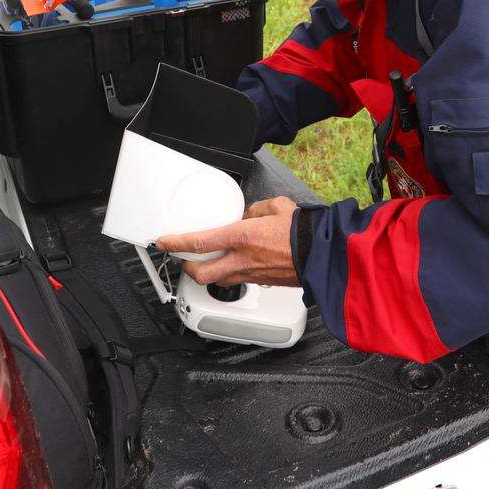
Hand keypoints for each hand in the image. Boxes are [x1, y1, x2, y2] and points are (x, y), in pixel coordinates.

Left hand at [156, 197, 298, 286]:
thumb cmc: (304, 231)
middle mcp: (241, 259)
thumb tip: (249, 215)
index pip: (199, 242)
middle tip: (183, 260)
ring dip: (208, 273)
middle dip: (187, 269)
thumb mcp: (276, 206)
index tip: (164, 242)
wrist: (324, 254)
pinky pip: (238, 281)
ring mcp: (251, 275)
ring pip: (218, 281)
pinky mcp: (262, 282)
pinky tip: (234, 265)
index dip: (176, 243)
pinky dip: (230, 274)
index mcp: (241, 237)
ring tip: (206, 263)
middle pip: (201, 274)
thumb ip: (256, 209)